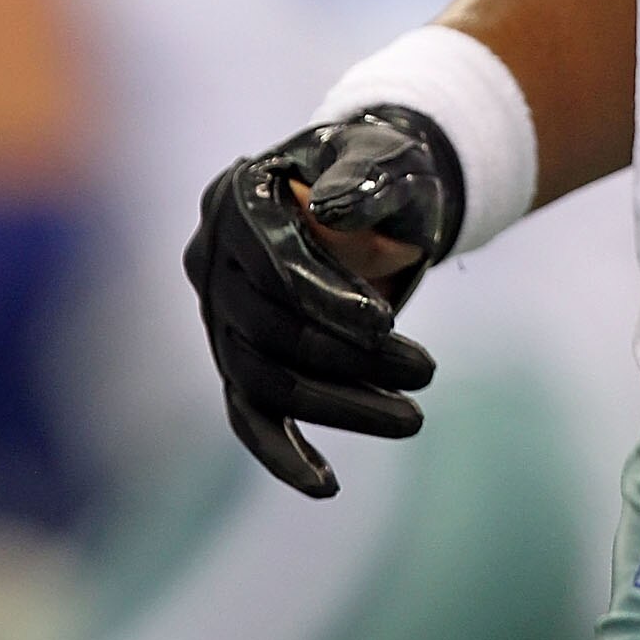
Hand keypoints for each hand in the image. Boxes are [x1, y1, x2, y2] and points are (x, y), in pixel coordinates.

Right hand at [183, 110, 464, 498]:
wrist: (374, 190)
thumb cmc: (382, 167)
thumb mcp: (386, 154)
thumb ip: (363, 176)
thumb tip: (331, 212)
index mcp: (238, 197)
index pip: (275, 263)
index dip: (327, 297)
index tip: (385, 324)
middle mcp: (211, 257)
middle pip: (271, 329)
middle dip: (352, 359)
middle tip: (428, 374)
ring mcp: (217, 313)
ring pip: (266, 380)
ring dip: (340, 406)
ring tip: (412, 417)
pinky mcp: (236, 356)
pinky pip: (247, 415)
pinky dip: (281, 454)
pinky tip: (324, 485)